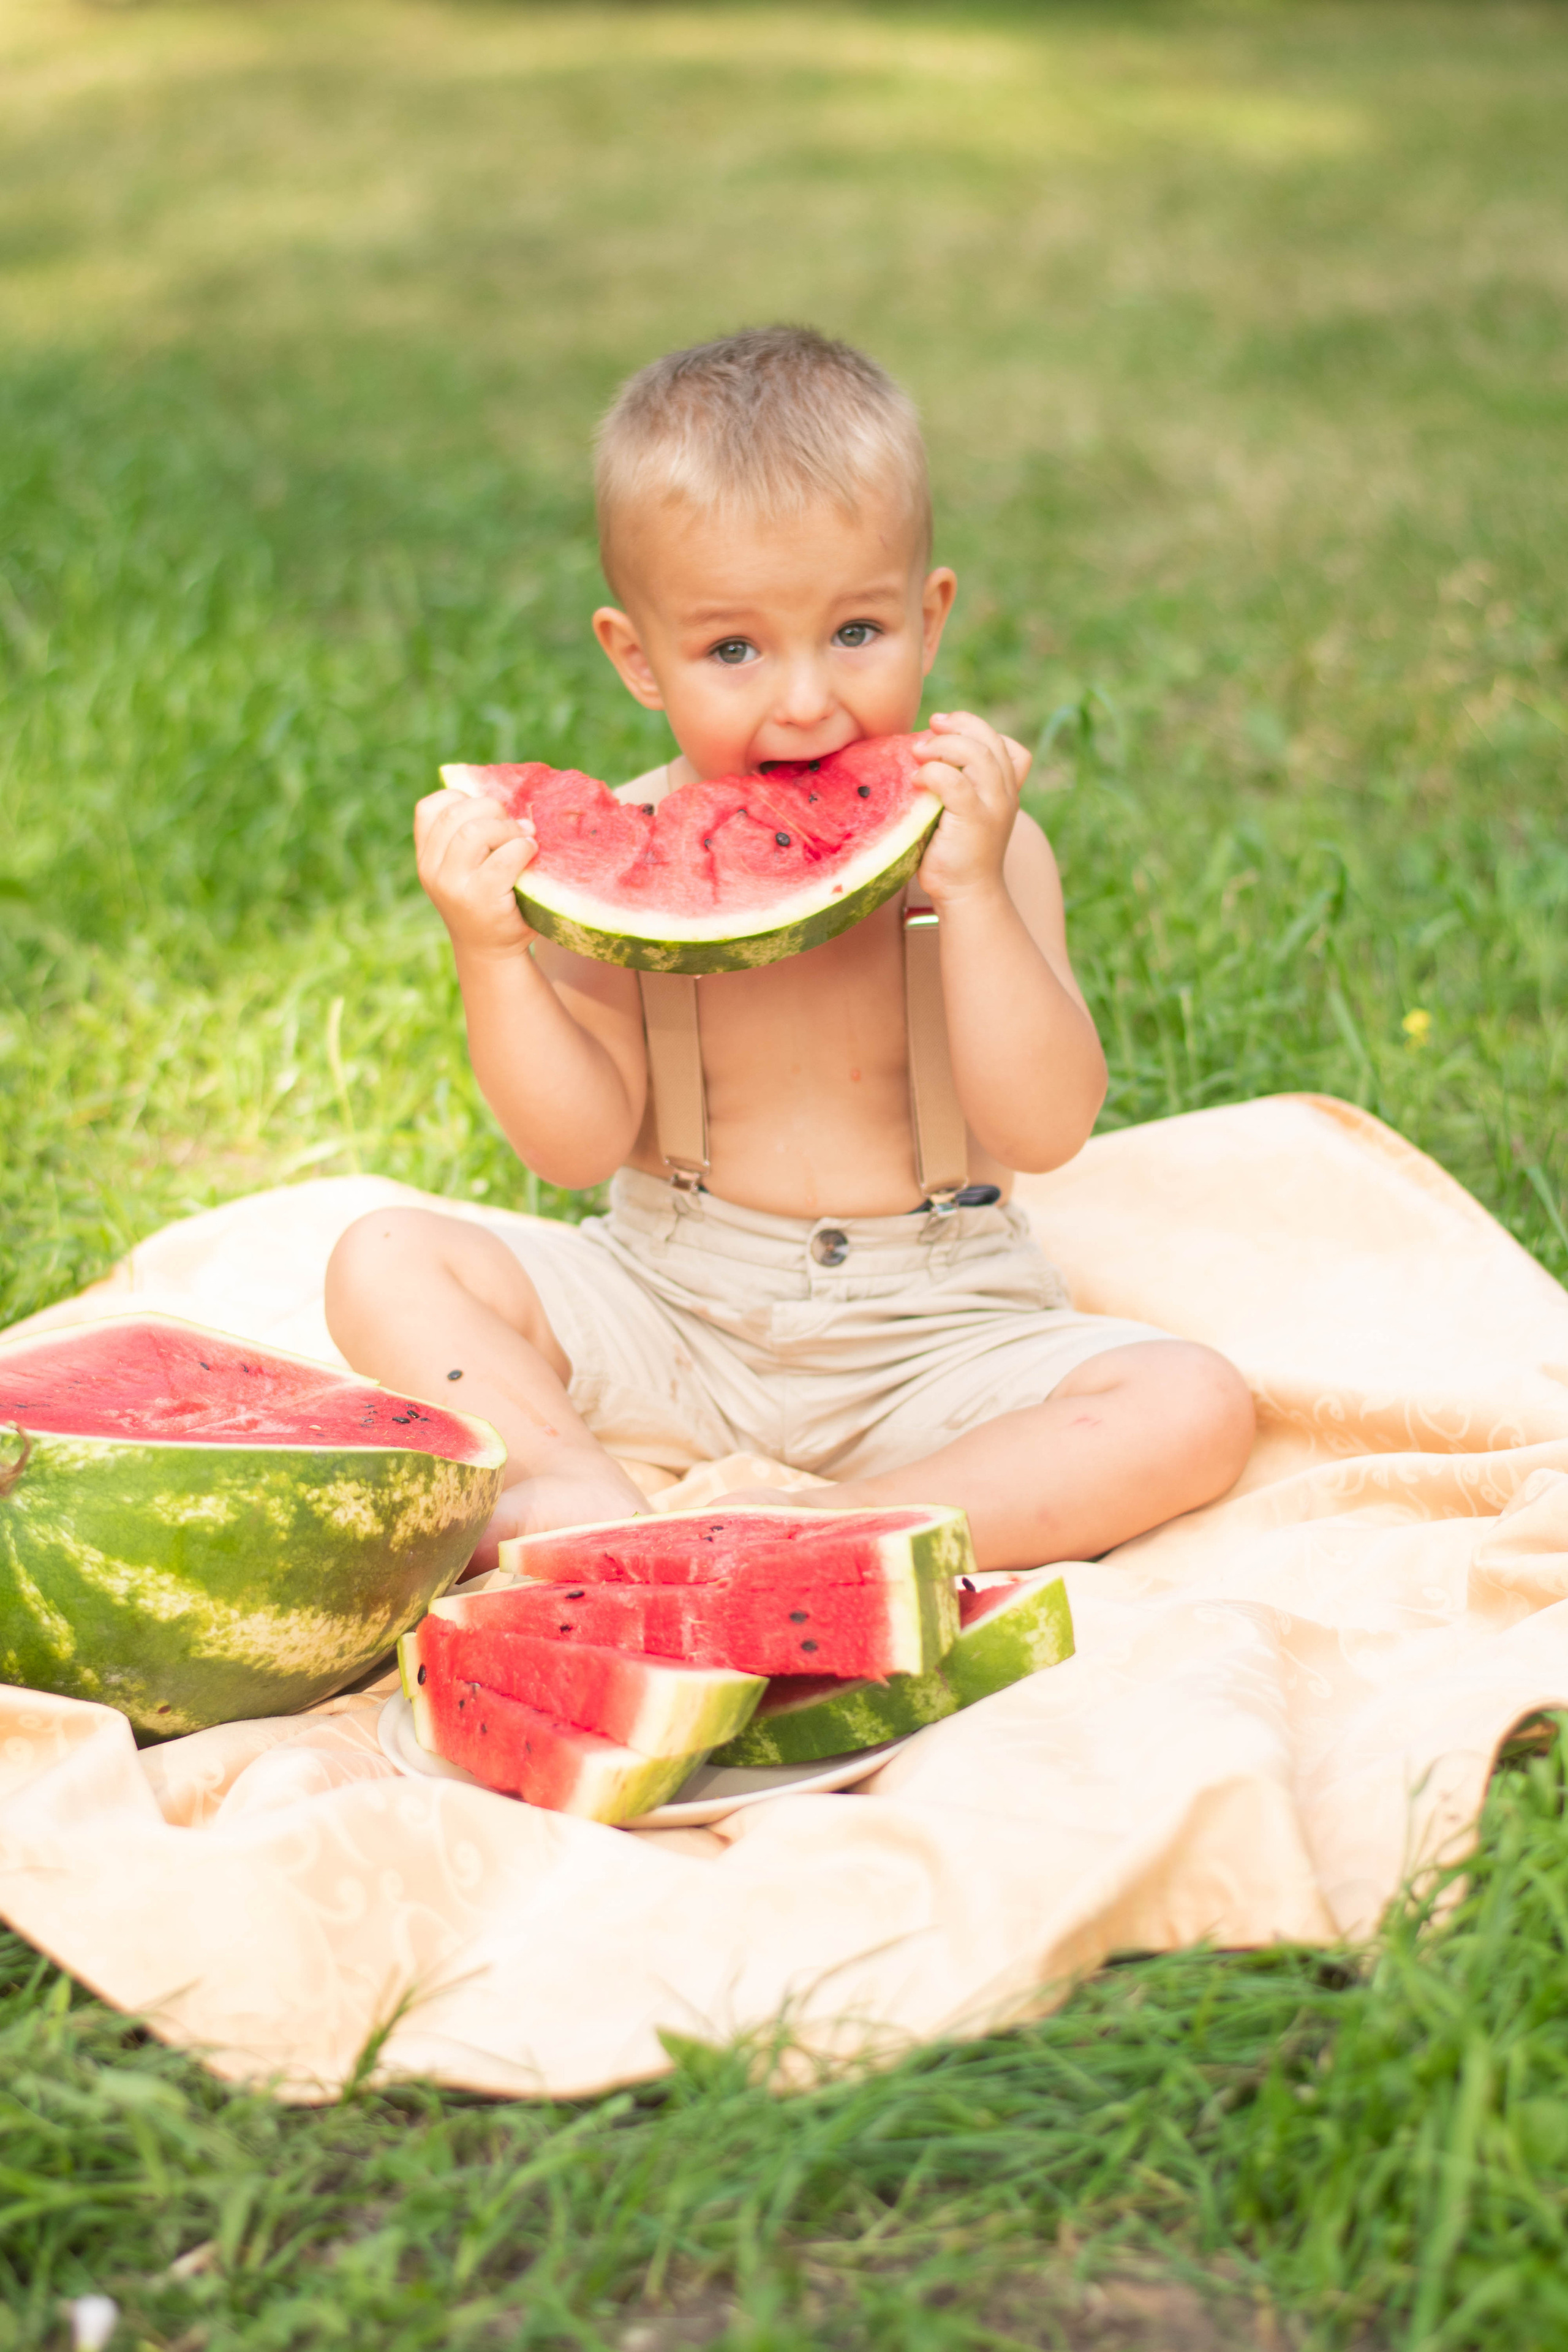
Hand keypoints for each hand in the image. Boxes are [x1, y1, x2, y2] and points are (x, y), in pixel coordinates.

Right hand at [414, 788, 537, 957]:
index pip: (429, 809)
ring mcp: (453, 886)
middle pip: (456, 815)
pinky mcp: (481, 899)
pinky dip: (522, 847)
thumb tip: (506, 801)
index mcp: (426, 858)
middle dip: (492, 810)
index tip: (486, 812)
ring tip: (524, 839)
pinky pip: (504, 857)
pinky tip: (531, 852)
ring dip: (508, 828)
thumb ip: (469, 838)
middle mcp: (432, 871)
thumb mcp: (465, 869)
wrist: (491, 952)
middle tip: (514, 826)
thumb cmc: (487, 902)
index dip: (461, 798)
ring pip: (475, 831)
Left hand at [911, 711, 1030, 905]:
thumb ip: (959, 787)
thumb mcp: (962, 814)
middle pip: (989, 741)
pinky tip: (916, 780)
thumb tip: (923, 753)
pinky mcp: (974, 819)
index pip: (1004, 744)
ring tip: (918, 751)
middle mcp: (1005, 794)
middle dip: (958, 725)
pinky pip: (953, 781)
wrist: (967, 895)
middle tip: (930, 726)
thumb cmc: (956, 855)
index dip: (975, 726)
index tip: (943, 724)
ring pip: (976, 754)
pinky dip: (932, 772)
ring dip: (942, 745)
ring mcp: (993, 806)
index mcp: (1005, 790)